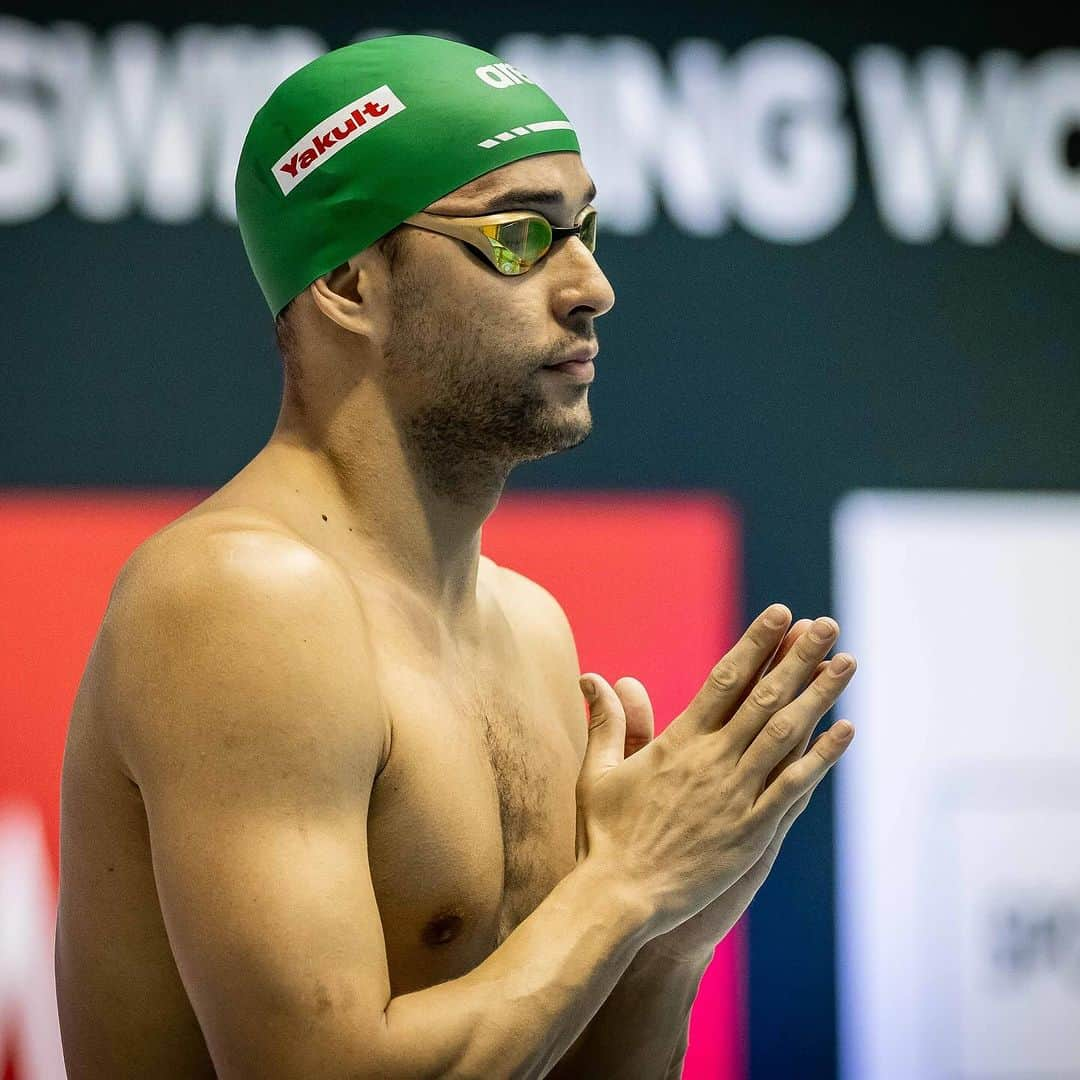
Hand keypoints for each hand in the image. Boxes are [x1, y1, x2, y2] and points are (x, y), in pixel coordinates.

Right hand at [580, 612, 854, 962]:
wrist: (619, 897)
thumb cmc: (604, 836)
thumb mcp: (597, 772)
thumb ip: (609, 721)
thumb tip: (596, 677)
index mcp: (678, 742)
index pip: (725, 680)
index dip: (756, 644)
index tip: (780, 615)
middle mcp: (712, 760)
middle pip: (764, 697)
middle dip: (798, 656)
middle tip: (826, 625)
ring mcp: (735, 795)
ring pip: (786, 734)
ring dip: (819, 695)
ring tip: (846, 662)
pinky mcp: (752, 832)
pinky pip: (794, 787)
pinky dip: (821, 756)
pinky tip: (846, 730)